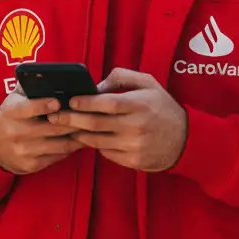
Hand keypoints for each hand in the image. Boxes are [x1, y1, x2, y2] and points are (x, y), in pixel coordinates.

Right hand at [0, 91, 82, 174]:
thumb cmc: (9, 117)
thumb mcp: (13, 99)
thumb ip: (28, 87)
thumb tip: (47, 75)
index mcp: (12, 113)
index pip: (29, 108)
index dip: (45, 105)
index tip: (59, 101)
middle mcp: (17, 133)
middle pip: (52, 128)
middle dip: (73, 122)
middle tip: (90, 115)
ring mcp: (25, 151)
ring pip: (59, 145)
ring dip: (77, 137)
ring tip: (90, 128)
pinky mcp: (32, 165)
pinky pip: (57, 156)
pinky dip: (70, 148)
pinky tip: (79, 140)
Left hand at [48, 68, 187, 171]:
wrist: (185, 139)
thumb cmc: (162, 107)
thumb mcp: (148, 83)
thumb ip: (121, 77)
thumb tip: (96, 86)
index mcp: (139, 105)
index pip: (107, 104)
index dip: (85, 103)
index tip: (70, 101)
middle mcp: (136, 127)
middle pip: (96, 124)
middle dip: (71, 120)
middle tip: (54, 117)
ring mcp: (134, 146)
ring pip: (97, 142)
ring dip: (78, 135)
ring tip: (64, 129)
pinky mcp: (133, 161)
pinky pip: (106, 153)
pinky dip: (94, 146)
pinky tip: (84, 139)